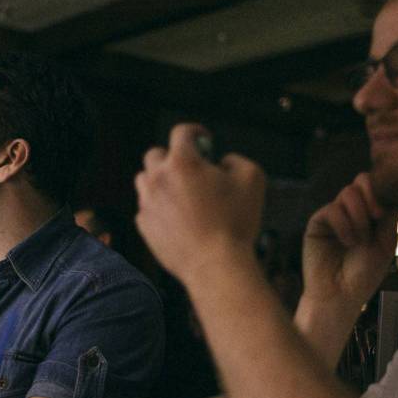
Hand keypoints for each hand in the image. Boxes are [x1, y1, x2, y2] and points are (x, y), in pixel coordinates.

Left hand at [134, 123, 265, 285]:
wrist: (215, 265)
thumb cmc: (235, 222)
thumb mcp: (252, 178)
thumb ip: (236, 160)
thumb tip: (222, 162)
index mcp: (182, 163)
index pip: (182, 132)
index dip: (196, 132)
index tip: (204, 140)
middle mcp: (158, 179)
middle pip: (156, 155)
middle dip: (173, 157)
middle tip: (191, 170)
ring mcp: (147, 203)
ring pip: (146, 181)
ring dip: (161, 181)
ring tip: (182, 193)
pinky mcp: (144, 226)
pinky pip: (147, 208)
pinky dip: (159, 207)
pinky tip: (177, 217)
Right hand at [301, 172, 397, 315]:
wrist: (340, 294)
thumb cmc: (364, 274)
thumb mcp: (385, 243)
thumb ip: (388, 215)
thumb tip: (392, 188)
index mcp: (372, 214)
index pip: (378, 187)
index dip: (383, 191)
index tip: (383, 214)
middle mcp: (353, 211)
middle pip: (362, 180)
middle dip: (371, 196)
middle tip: (375, 217)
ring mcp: (335, 214)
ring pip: (348, 192)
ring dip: (358, 215)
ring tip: (359, 240)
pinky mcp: (318, 222)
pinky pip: (332, 209)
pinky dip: (344, 225)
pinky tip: (347, 242)